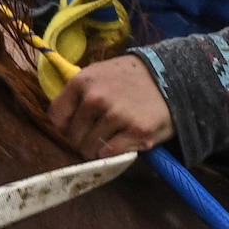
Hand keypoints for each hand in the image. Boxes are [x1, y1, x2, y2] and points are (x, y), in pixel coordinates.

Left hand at [48, 55, 173, 158]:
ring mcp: (115, 116)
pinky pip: (109, 154)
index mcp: (82, 82)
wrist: (171, 77)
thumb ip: (78, 93)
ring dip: (99, 148)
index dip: (65, 126)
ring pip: (89, 149)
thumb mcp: (99, 74)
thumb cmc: (130, 78)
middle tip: (99, 133)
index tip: (76, 126)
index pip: (56, 117)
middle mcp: (95, 98)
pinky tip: (123, 141)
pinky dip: (113, 153)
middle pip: (72, 137)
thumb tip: (60, 120)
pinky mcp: (135, 132)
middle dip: (82, 140)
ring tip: (113, 136)